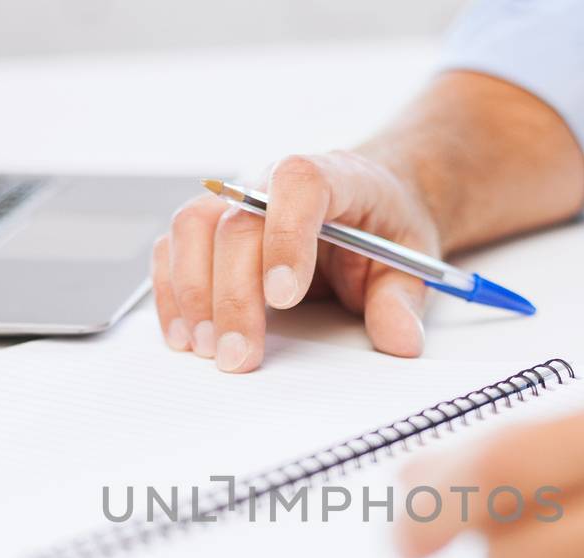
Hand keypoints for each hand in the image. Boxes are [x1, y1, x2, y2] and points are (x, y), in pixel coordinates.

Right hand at [150, 151, 440, 372]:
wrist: (369, 204)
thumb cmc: (384, 228)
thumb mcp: (411, 262)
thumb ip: (403, 300)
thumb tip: (401, 340)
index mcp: (335, 177)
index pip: (300, 184)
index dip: (286, 236)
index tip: (285, 297)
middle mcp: (274, 182)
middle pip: (238, 223)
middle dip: (234, 295)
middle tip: (238, 355)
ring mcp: (236, 201)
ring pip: (194, 226)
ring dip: (192, 292)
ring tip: (207, 348)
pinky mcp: (211, 226)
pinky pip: (175, 246)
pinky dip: (172, 291)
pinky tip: (184, 334)